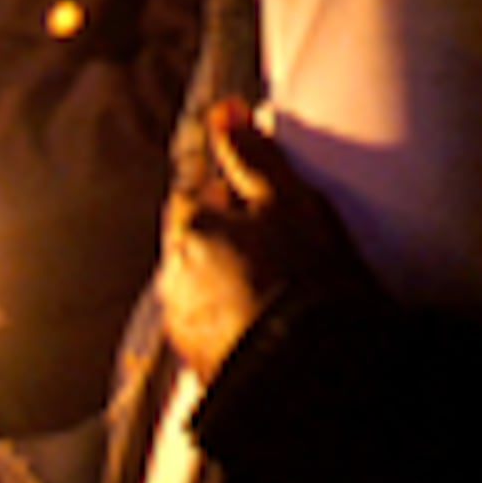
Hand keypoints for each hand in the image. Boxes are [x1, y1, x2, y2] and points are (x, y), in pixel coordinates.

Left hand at [162, 99, 360, 382]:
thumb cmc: (302, 278)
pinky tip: (271, 318)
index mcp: (189, 228)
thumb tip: (222, 110)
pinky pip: (213, 322)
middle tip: (282, 237)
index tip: (268, 195)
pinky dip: (234, 315)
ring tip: (280, 282)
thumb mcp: (288, 201)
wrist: (309, 372)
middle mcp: (172, 275)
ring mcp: (183, 322)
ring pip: (203, 280)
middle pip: (197, 236)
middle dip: (229, 232)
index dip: (234, 187)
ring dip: (230, 275)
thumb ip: (252, 154)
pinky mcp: (198, 361)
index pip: (199, 188)